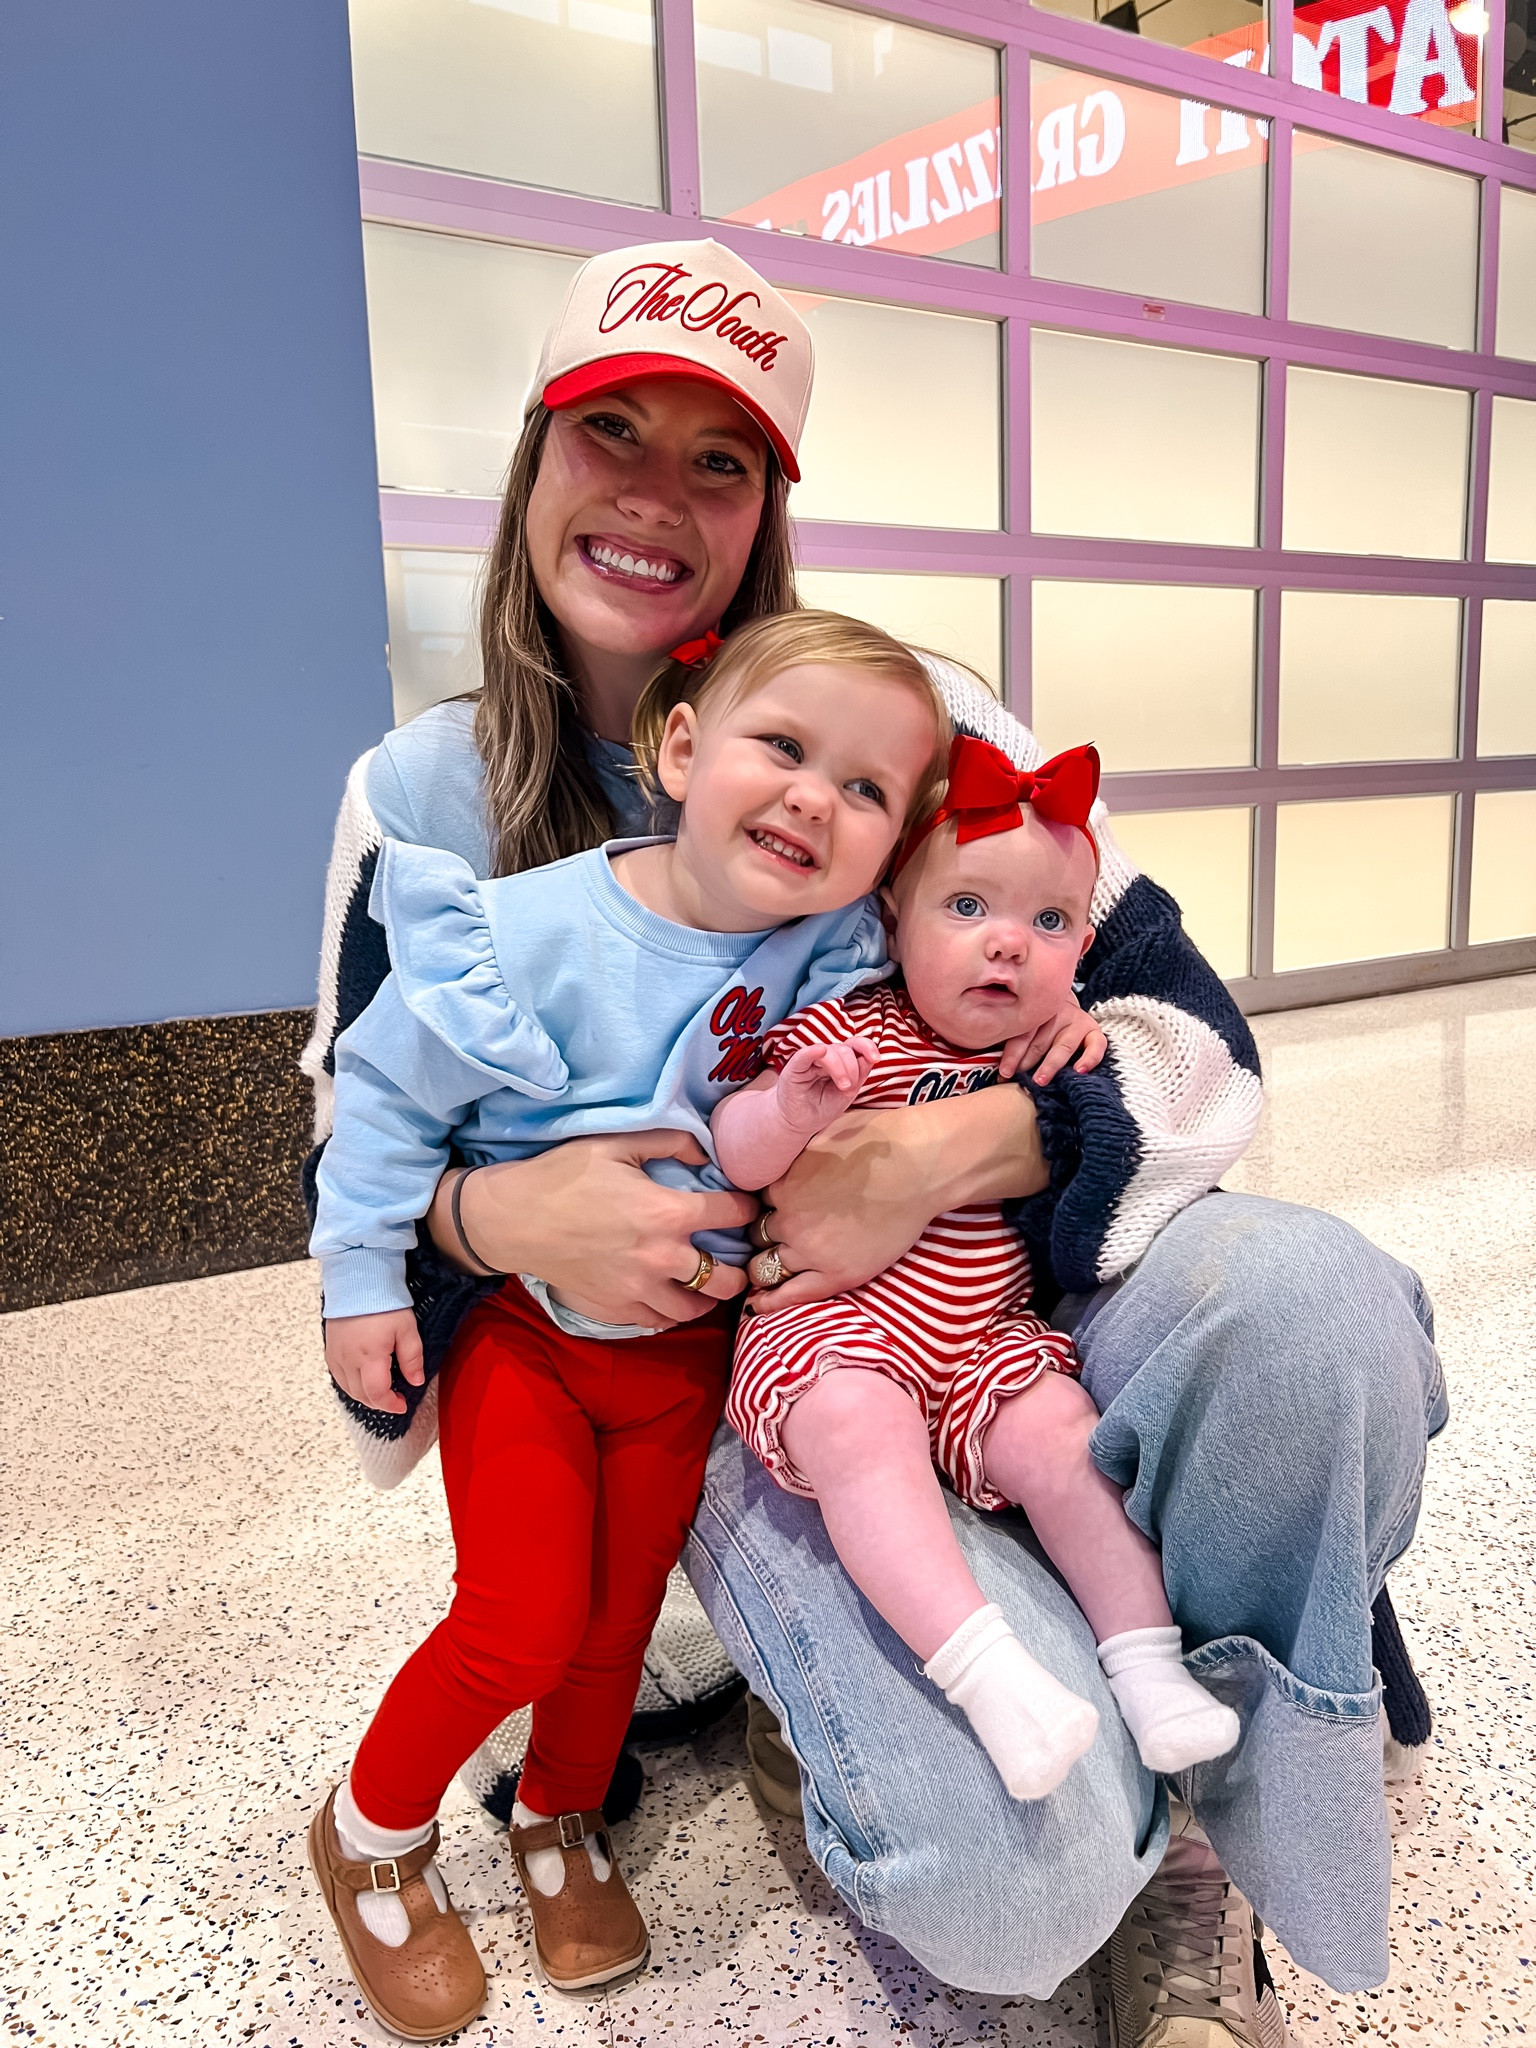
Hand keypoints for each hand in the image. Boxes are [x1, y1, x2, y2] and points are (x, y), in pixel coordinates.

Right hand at [326, 1308, 422, 1415]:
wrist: (358, 1281)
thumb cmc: (383, 1302)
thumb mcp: (406, 1329)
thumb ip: (412, 1358)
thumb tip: (415, 1381)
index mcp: (369, 1357)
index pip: (377, 1393)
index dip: (390, 1404)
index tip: (402, 1405)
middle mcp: (348, 1360)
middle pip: (361, 1395)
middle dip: (379, 1402)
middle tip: (395, 1399)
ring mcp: (336, 1356)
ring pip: (348, 1389)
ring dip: (365, 1396)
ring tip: (381, 1391)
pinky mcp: (330, 1350)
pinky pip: (338, 1377)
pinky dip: (351, 1385)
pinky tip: (363, 1380)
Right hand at [432, 1131, 754, 1328]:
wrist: (514, 1221)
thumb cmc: (563, 1176)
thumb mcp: (616, 1143)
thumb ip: (670, 1142)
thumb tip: (706, 1152)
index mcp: (666, 1213)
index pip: (730, 1213)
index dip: (745, 1206)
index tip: (745, 1205)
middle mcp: (662, 1258)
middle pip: (726, 1276)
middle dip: (740, 1267)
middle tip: (739, 1258)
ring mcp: (640, 1291)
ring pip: (697, 1308)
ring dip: (709, 1296)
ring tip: (709, 1283)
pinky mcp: (619, 1310)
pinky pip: (661, 1322)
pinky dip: (673, 1312)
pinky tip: (673, 1297)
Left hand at [747, 1084, 1045, 1315]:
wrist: (918, 1164)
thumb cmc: (877, 1139)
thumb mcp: (821, 1131)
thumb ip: (795, 1149)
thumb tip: (779, 1140)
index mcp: (781, 1182)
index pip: (753, 1201)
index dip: (762, 1205)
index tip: (768, 1208)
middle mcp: (788, 1217)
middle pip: (755, 1233)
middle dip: (760, 1234)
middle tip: (771, 1236)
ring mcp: (809, 1249)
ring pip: (764, 1265)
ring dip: (763, 1265)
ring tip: (761, 1271)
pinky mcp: (834, 1274)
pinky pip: (790, 1294)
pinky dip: (768, 1302)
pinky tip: (758, 1306)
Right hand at [775, 1037, 877, 1134]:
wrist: (799, 1123)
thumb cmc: (822, 1107)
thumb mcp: (847, 1093)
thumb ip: (859, 1074)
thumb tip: (872, 1058)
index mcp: (840, 1060)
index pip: (855, 1045)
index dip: (867, 1047)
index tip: (876, 1058)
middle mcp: (826, 1057)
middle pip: (845, 1049)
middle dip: (853, 1068)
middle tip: (849, 1088)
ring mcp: (810, 1060)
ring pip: (830, 1051)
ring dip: (840, 1069)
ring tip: (842, 1087)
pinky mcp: (795, 1068)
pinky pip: (805, 1055)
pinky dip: (813, 1051)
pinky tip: (820, 1051)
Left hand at [997, 1004, 1106, 1086]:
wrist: (1065, 1009)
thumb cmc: (1038, 1026)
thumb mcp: (1025, 1027)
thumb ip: (1013, 1040)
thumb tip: (994, 1068)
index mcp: (1036, 1010)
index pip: (1022, 1033)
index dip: (1011, 1054)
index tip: (1003, 1073)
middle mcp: (1057, 1012)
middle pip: (1040, 1041)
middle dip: (1027, 1063)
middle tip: (1018, 1080)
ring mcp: (1077, 1021)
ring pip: (1062, 1045)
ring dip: (1050, 1064)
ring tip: (1040, 1080)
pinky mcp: (1094, 1031)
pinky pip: (1096, 1046)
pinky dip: (1089, 1059)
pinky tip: (1079, 1071)